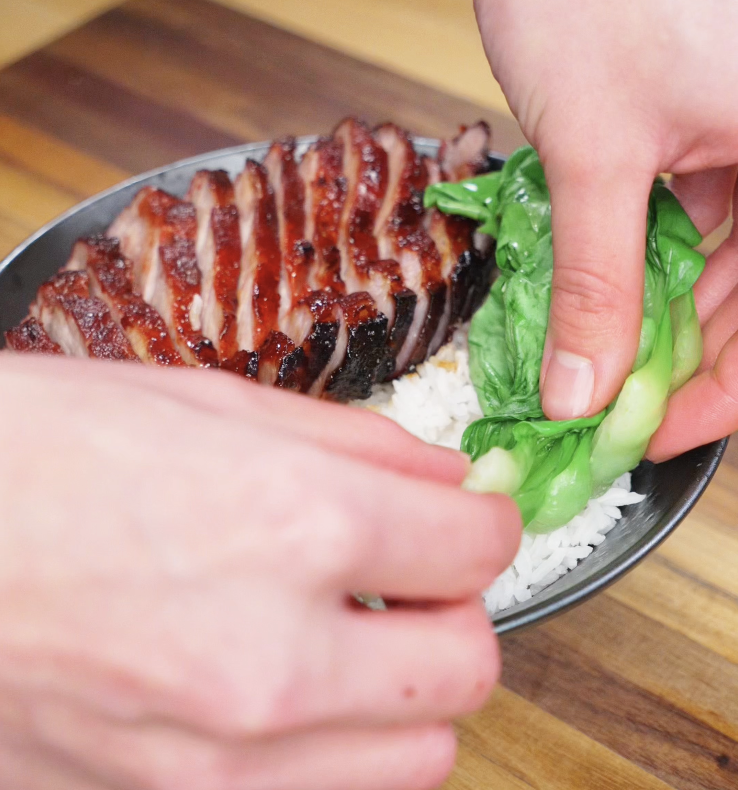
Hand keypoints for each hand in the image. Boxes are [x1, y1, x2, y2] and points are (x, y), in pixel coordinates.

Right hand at [0, 355, 519, 789]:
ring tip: (357, 638)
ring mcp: (218, 757)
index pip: (475, 548)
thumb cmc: (44, 449)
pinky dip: (335, 746)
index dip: (487, 523)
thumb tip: (444, 478)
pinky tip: (291, 688)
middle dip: (459, 616)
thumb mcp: (211, 405)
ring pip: (416, 761)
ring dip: (410, 694)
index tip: (472, 517)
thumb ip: (355, 445)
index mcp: (292, 522)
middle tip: (417, 581)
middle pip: (466, 670)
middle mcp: (270, 657)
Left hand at [475, 0, 737, 426]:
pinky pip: (700, 220)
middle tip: (609, 408)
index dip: (720, 395)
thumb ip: (598, 281)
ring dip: (661, 320)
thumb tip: (584, 387)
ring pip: (726, 263)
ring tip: (599, 367)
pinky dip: (651, 266)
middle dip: (679, 361)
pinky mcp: (718, 122)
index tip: (655, 436)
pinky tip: (609, 304)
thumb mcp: (597, 153)